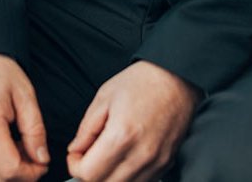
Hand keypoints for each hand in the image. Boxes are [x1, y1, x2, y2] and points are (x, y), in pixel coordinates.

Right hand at [0, 53, 49, 180]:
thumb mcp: (25, 95)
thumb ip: (35, 130)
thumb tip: (41, 157)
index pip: (9, 170)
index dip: (31, 173)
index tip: (42, 163)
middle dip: (20, 175)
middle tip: (34, 158)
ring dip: (6, 169)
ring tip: (19, 146)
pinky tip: (4, 143)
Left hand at [66, 61, 199, 181]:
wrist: (176, 79)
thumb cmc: (142, 82)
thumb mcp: (104, 97)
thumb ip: (86, 128)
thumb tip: (76, 149)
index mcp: (121, 135)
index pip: (89, 174)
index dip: (75, 165)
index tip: (75, 154)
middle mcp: (141, 155)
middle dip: (90, 173)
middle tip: (88, 154)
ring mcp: (156, 162)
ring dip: (109, 176)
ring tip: (106, 154)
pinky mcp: (166, 164)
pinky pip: (141, 181)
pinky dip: (127, 176)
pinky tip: (124, 156)